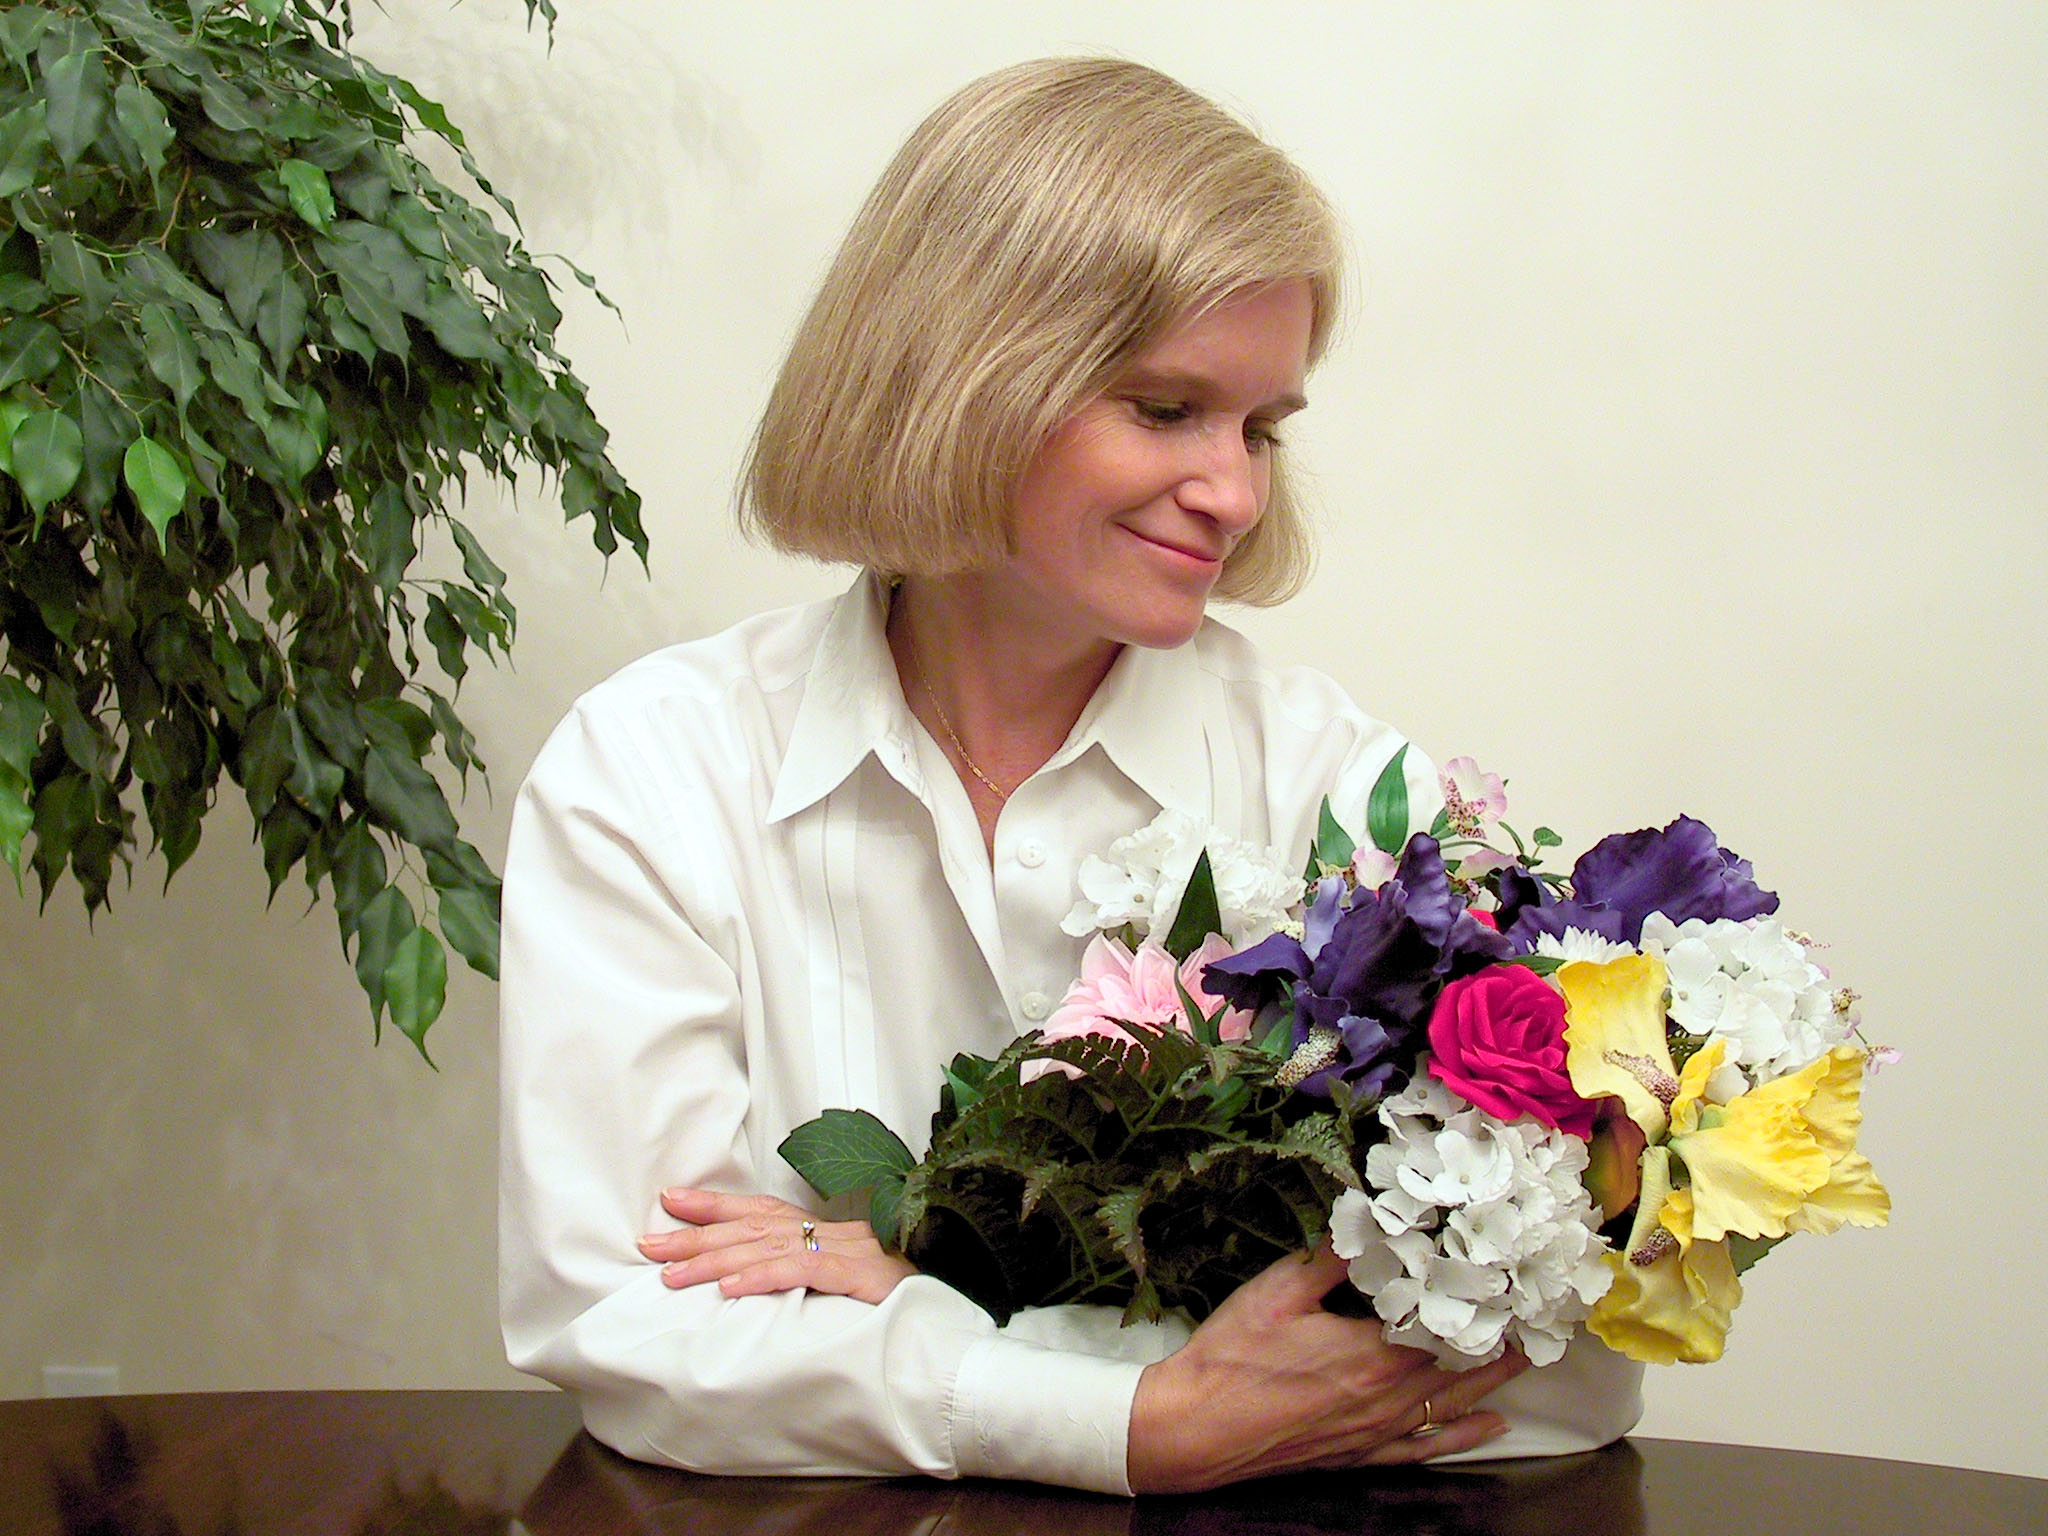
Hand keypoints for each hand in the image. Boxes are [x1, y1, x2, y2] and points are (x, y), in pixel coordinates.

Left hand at [638, 1187, 915, 1304]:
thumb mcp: (850, 1282)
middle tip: (648, 1244)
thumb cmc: (904, 1296)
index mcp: (827, 1232)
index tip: (669, 1201)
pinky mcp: (860, 1275)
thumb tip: (757, 1283)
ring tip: (672, 1274)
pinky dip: (764, 1276)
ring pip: (769, 1248)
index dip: (715, 1206)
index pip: (761, 1210)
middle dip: (696, 1236)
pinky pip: (805, 1270)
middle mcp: (832, 1232)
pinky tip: (731, 1288)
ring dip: (715, 1260)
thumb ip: (811, 1275)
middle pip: (754, 1228)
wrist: (962, 1296)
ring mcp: (847, 1251)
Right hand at [1126, 1244, 1529, 1492]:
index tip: (1515, 1280)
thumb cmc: (1233, 1356)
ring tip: (1528, 1358)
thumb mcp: (1278, 1291)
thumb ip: (1331, 1257)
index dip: (1485, 1302)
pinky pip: (1426, 1448)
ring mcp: (1377, 1430)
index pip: (1447, 1324)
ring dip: (1494, 1381)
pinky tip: (1490, 1427)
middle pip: (1462, 1365)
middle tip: (1536, 1313)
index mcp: (1372, 1352)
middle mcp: (1388, 1396)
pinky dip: (1464, 1436)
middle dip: (1502, 1339)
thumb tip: (1370, 1218)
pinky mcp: (1361, 1453)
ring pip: (1453, 1405)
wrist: (1196, 1428)